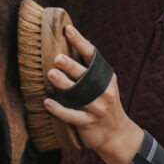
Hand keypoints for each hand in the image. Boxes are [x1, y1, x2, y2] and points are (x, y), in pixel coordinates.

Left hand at [43, 25, 143, 163]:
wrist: (116, 133)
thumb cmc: (103, 102)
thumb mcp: (103, 84)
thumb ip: (89, 68)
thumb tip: (71, 43)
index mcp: (105, 77)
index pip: (93, 56)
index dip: (80, 42)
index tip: (67, 30)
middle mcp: (103, 90)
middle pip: (86, 75)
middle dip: (72, 66)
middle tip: (57, 58)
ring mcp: (97, 108)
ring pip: (79, 95)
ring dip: (64, 84)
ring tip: (51, 74)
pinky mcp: (88, 123)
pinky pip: (72, 116)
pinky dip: (59, 110)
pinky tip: (47, 103)